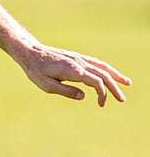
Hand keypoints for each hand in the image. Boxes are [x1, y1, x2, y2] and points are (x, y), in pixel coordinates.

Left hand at [16, 44, 130, 105]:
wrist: (29, 51)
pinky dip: (106, 68)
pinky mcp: (75, 57)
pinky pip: (95, 62)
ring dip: (115, 75)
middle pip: (103, 74)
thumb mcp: (46, 85)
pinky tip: (110, 73)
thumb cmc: (35, 70)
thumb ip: (65, 91)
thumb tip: (84, 96)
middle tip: (122, 99)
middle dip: (115, 87)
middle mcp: (79, 62)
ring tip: (127, 82)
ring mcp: (78, 58)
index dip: (103, 94)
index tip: (101, 104)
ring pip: (102, 66)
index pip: (96, 82)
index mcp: (73, 70)